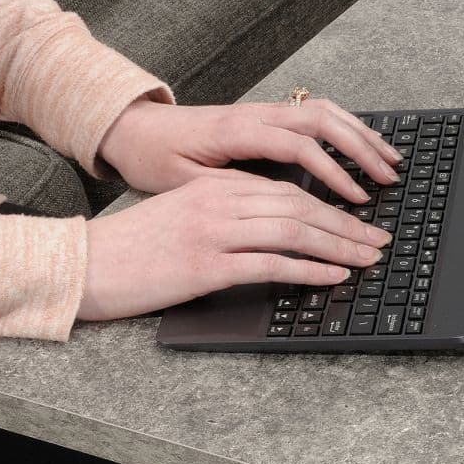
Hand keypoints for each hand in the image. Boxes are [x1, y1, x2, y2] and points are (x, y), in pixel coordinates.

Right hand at [77, 171, 391, 320]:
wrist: (84, 265)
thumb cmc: (134, 248)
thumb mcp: (183, 216)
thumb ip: (227, 214)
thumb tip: (276, 232)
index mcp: (216, 187)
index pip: (288, 190)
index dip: (331, 205)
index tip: (359, 220)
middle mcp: (219, 202)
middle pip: (300, 207)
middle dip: (347, 225)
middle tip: (380, 240)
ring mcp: (213, 232)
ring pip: (293, 231)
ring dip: (339, 246)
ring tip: (369, 259)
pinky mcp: (206, 266)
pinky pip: (271, 264)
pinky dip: (309, 270)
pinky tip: (334, 276)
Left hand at [98, 97, 403, 202]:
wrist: (133, 128)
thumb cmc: (155, 158)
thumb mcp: (185, 184)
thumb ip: (230, 190)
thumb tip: (274, 206)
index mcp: (237, 130)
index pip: (300, 146)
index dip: (333, 173)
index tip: (356, 199)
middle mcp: (256, 114)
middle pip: (324, 121)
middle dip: (362, 149)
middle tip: (389, 178)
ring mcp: (264, 110)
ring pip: (325, 111)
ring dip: (361, 134)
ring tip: (389, 159)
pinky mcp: (267, 114)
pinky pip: (315, 112)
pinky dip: (345, 127)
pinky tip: (362, 145)